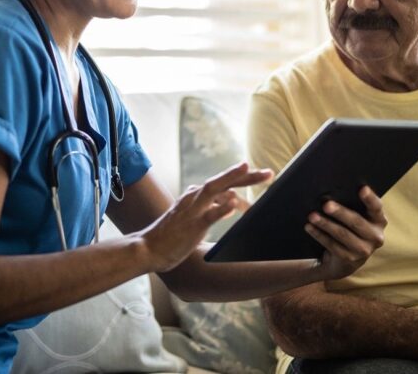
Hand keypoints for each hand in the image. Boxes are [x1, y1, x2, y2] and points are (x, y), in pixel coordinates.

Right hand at [137, 162, 270, 272]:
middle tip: (269, 173)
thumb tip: (233, 203)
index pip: (223, 183)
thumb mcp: (195, 217)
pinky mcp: (191, 226)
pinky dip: (220, 209)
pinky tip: (232, 205)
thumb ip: (213, 208)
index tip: (262, 174)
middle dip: (245, 174)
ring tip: (249, 169)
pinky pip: (207, 216)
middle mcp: (195, 197)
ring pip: (214, 189)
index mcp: (196, 195)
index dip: (242, 177)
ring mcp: (193, 210)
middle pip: (222, 180)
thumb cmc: (172, 235)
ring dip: (232, 178)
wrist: (148, 248)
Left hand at [305, 186, 386, 281]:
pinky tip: (310, 227)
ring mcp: (363, 250)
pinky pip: (332, 245)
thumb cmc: (352, 228)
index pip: (376, 207)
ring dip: (326, 224)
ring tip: (312, 216)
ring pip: (342, 234)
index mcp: (379, 221)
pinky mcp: (350, 259)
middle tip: (326, 205)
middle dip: (340, 213)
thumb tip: (334, 190)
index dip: (370, 198)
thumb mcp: (359, 217)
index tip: (362, 189)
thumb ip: (354, 205)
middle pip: (357, 222)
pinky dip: (319, 235)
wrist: (348, 260)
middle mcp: (375, 237)